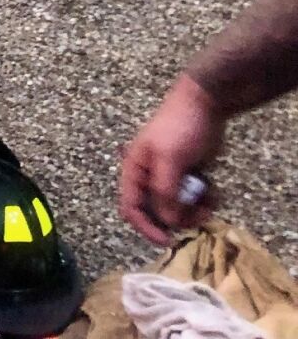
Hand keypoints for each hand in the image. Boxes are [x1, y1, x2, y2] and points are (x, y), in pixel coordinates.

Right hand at [119, 74, 223, 244]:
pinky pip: (194, 202)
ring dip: (195, 211)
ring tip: (210, 200)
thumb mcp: (169, 159)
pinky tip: (214, 190)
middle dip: (179, 219)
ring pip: (178, 211)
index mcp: (135, 170)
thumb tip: (167, 222)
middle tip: (200, 215)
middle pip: (157, 213)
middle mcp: (150, 178)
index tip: (168, 241)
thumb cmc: (180, 127)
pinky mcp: (189, 178)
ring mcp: (171, 178)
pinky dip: (205, 202)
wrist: (206, 104)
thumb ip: (164, 191)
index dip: (145, 227)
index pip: (130, 208)